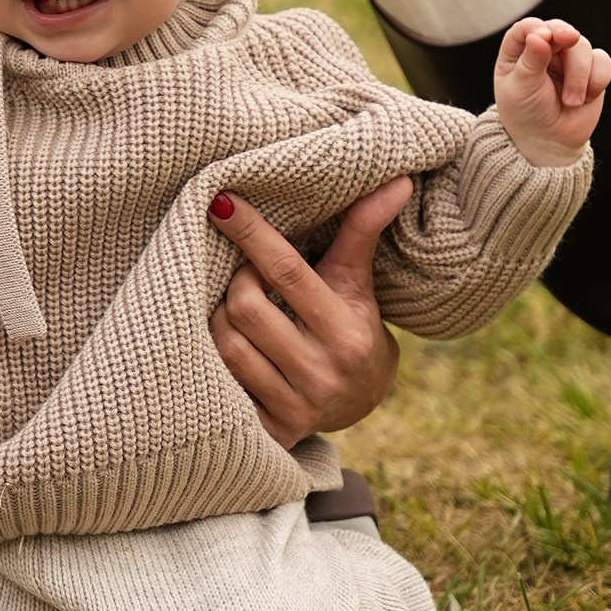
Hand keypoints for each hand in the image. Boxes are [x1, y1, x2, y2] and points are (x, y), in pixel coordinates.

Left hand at [206, 181, 407, 448]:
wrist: (361, 402)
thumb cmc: (352, 325)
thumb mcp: (358, 284)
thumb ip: (363, 231)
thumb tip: (398, 180)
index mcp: (347, 333)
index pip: (288, 273)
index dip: (252, 234)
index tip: (221, 202)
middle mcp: (322, 374)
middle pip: (246, 307)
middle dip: (236, 281)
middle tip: (244, 274)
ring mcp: (294, 406)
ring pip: (226, 344)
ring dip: (219, 315)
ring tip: (235, 307)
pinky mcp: (269, 430)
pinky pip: (220, 382)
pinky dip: (212, 354)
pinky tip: (224, 342)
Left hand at [493, 16, 610, 165]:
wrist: (550, 141)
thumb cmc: (526, 114)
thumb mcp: (520, 89)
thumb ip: (530, 62)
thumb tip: (539, 36)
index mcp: (519, 51)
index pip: (528, 28)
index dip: (537, 27)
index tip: (544, 37)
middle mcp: (545, 49)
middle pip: (560, 30)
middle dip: (566, 37)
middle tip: (570, 40)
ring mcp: (569, 59)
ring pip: (583, 46)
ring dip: (579, 75)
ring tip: (571, 101)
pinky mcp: (592, 71)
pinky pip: (603, 62)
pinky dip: (597, 79)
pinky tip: (586, 98)